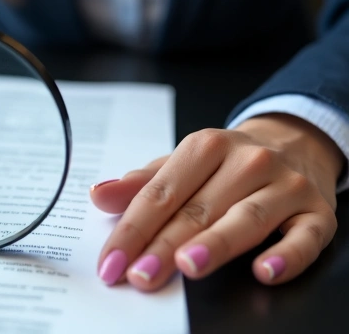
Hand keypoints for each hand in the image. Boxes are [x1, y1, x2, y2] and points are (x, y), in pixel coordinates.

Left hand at [90, 114, 342, 290]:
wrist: (296, 141)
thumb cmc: (227, 162)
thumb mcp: (183, 163)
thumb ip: (143, 183)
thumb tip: (98, 195)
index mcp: (206, 146)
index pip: (161, 193)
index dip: (133, 229)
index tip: (111, 262)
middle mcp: (247, 161)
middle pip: (198, 209)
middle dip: (165, 245)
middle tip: (139, 275)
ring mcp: (285, 186)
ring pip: (246, 218)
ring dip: (216, 244)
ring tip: (188, 266)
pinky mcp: (318, 212)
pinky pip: (305, 237)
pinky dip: (286, 255)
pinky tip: (264, 271)